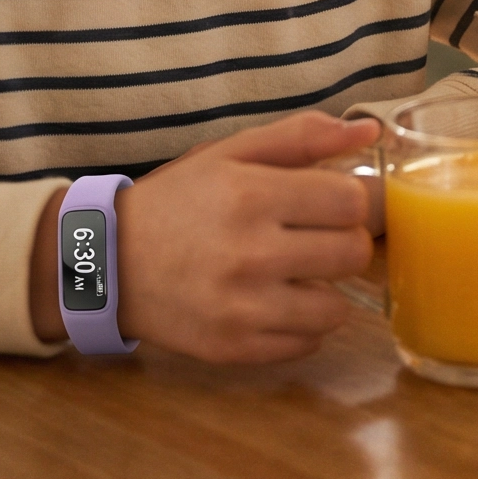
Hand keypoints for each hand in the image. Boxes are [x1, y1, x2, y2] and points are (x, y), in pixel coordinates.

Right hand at [28, 112, 379, 362]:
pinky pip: (306, 344)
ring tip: (298, 274)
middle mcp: (250, 254)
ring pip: (338, 309)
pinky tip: (275, 302)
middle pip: (352, 254)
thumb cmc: (177, 200)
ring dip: (326, 290)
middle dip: (342, 242)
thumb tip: (369, 129)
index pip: (351, 202)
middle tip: (315, 238)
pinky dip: (300, 325)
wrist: (108, 262)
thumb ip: (301, 137)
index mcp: (251, 195)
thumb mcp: (230, 153)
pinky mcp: (234, 349)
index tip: (328, 203)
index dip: (347, 200)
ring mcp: (242, 308)